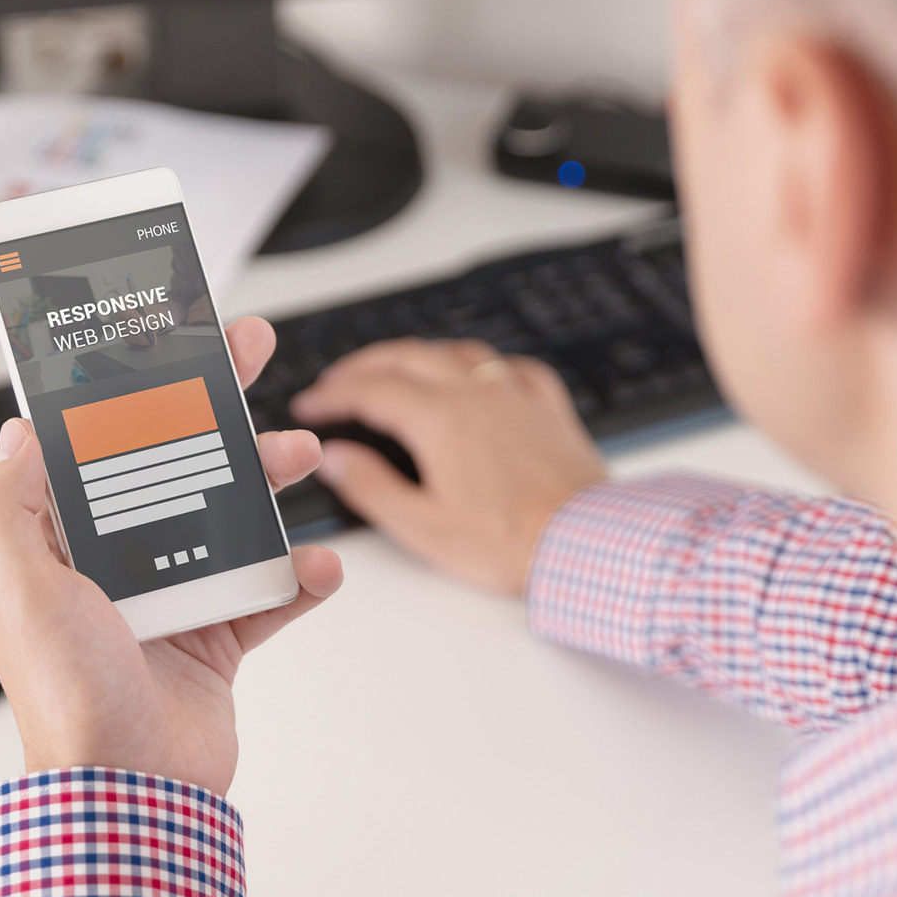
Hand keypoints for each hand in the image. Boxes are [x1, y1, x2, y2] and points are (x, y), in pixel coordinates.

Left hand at [0, 317, 341, 794]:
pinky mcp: (218, 639)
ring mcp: (171, 598)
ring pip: (230, 514)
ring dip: (267, 479)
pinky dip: (299, 576)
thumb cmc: (70, 702)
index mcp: (64, 544)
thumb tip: (18, 432)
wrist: (133, 796)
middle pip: (175, 458)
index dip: (132, 384)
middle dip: (216, 402)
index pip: (98, 442)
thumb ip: (8, 505)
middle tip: (252, 350)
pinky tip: (315, 565)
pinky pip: (270, 592)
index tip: (164, 336)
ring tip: (302, 459)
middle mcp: (117, 564)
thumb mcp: (19, 588)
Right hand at [291, 339, 605, 594]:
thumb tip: (335, 458)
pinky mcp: (550, 409)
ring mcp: (517, 396)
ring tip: (399, 369)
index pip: (370, 390)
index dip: (333, 395)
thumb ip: (370, 486)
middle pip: (408, 356)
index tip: (311, 405)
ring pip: (458, 352)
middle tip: (339, 381)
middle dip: (366, 364)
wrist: (585, 545)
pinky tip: (481, 376)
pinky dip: (483, 365)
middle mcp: (477, 394)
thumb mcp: (422, 527)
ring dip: (420, 354)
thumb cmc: (510, 542)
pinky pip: (512, 367)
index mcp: (440, 419)